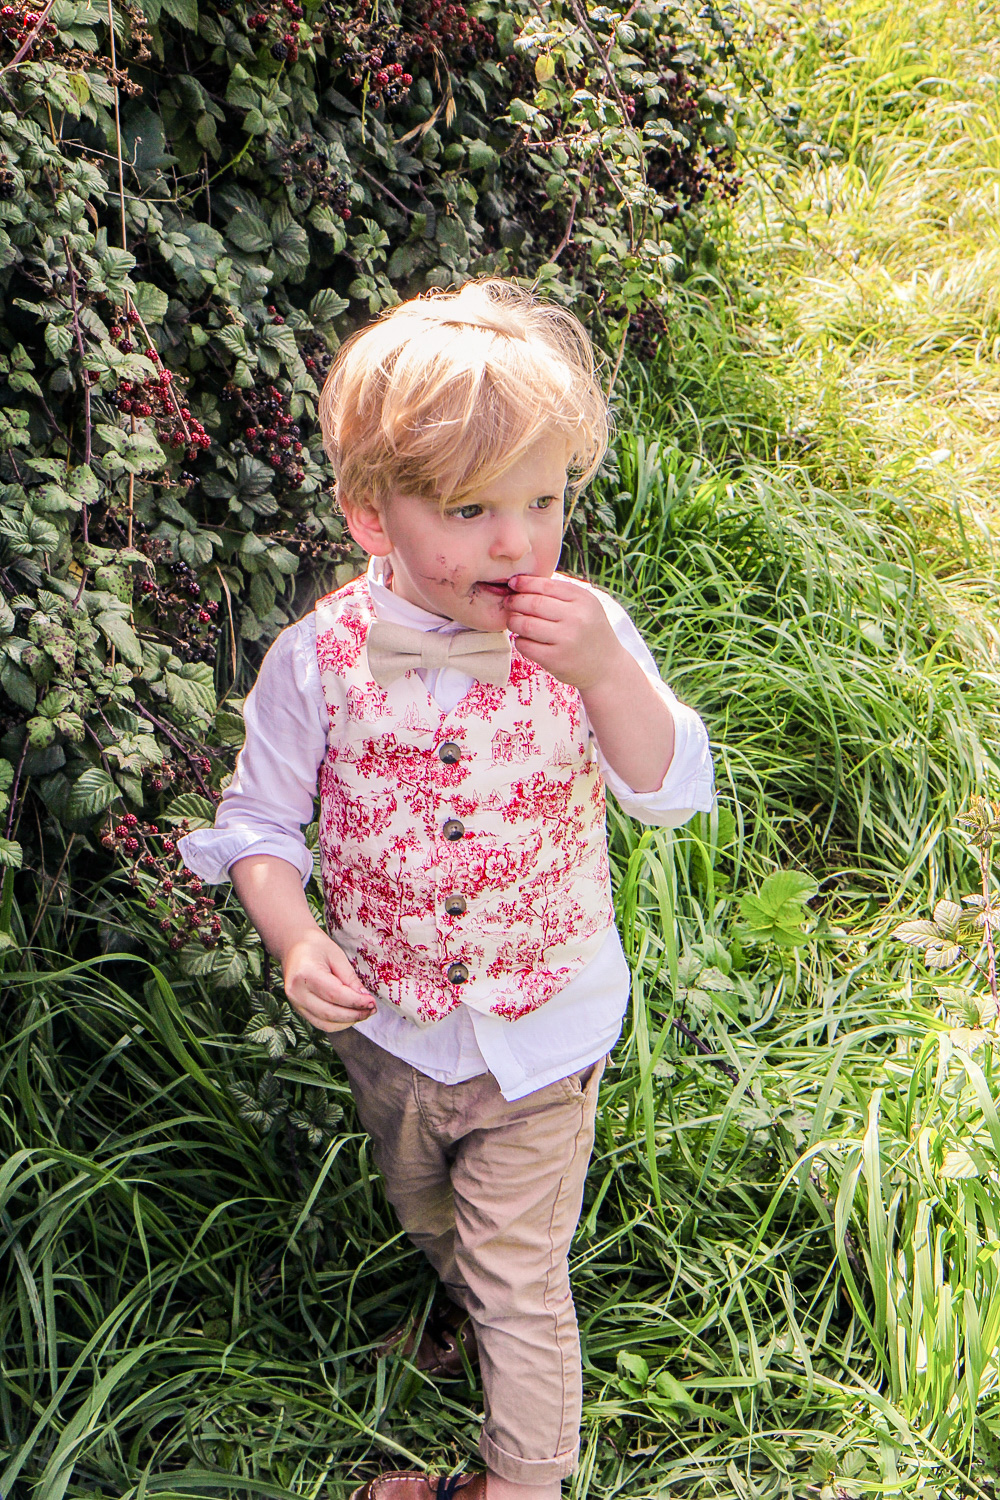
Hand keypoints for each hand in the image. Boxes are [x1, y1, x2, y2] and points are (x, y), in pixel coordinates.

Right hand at [282, 928, 376, 1032]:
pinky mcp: (298, 1009)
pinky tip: (351, 1015)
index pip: (335, 994)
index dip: (356, 1001)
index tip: (372, 1002)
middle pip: (330, 1013)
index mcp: (305, 974)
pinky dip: (338, 1023)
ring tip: (364, 1012)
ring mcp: (296, 1003)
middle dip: (355, 1014)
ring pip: (325, 1023)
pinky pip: (320, 1023)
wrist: (294, 946)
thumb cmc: (316, 946)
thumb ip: (350, 978)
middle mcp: (297, 992)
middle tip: (372, 1009)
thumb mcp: (337, 956)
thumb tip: (365, 998)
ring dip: (348, 1021)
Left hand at [506, 575, 624, 690]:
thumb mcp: (586, 605)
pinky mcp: (555, 659)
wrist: (606, 667)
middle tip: (509, 603)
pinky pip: (524, 645)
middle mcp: (576, 618)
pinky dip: (519, 640)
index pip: (545, 586)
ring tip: (515, 622)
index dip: (524, 583)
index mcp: (583, 600)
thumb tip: (522, 582)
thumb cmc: (590, 631)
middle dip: (514, 602)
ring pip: (524, 624)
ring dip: (513, 622)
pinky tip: (525, 639)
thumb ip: (560, 593)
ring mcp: (566, 639)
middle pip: (532, 603)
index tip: (513, 584)